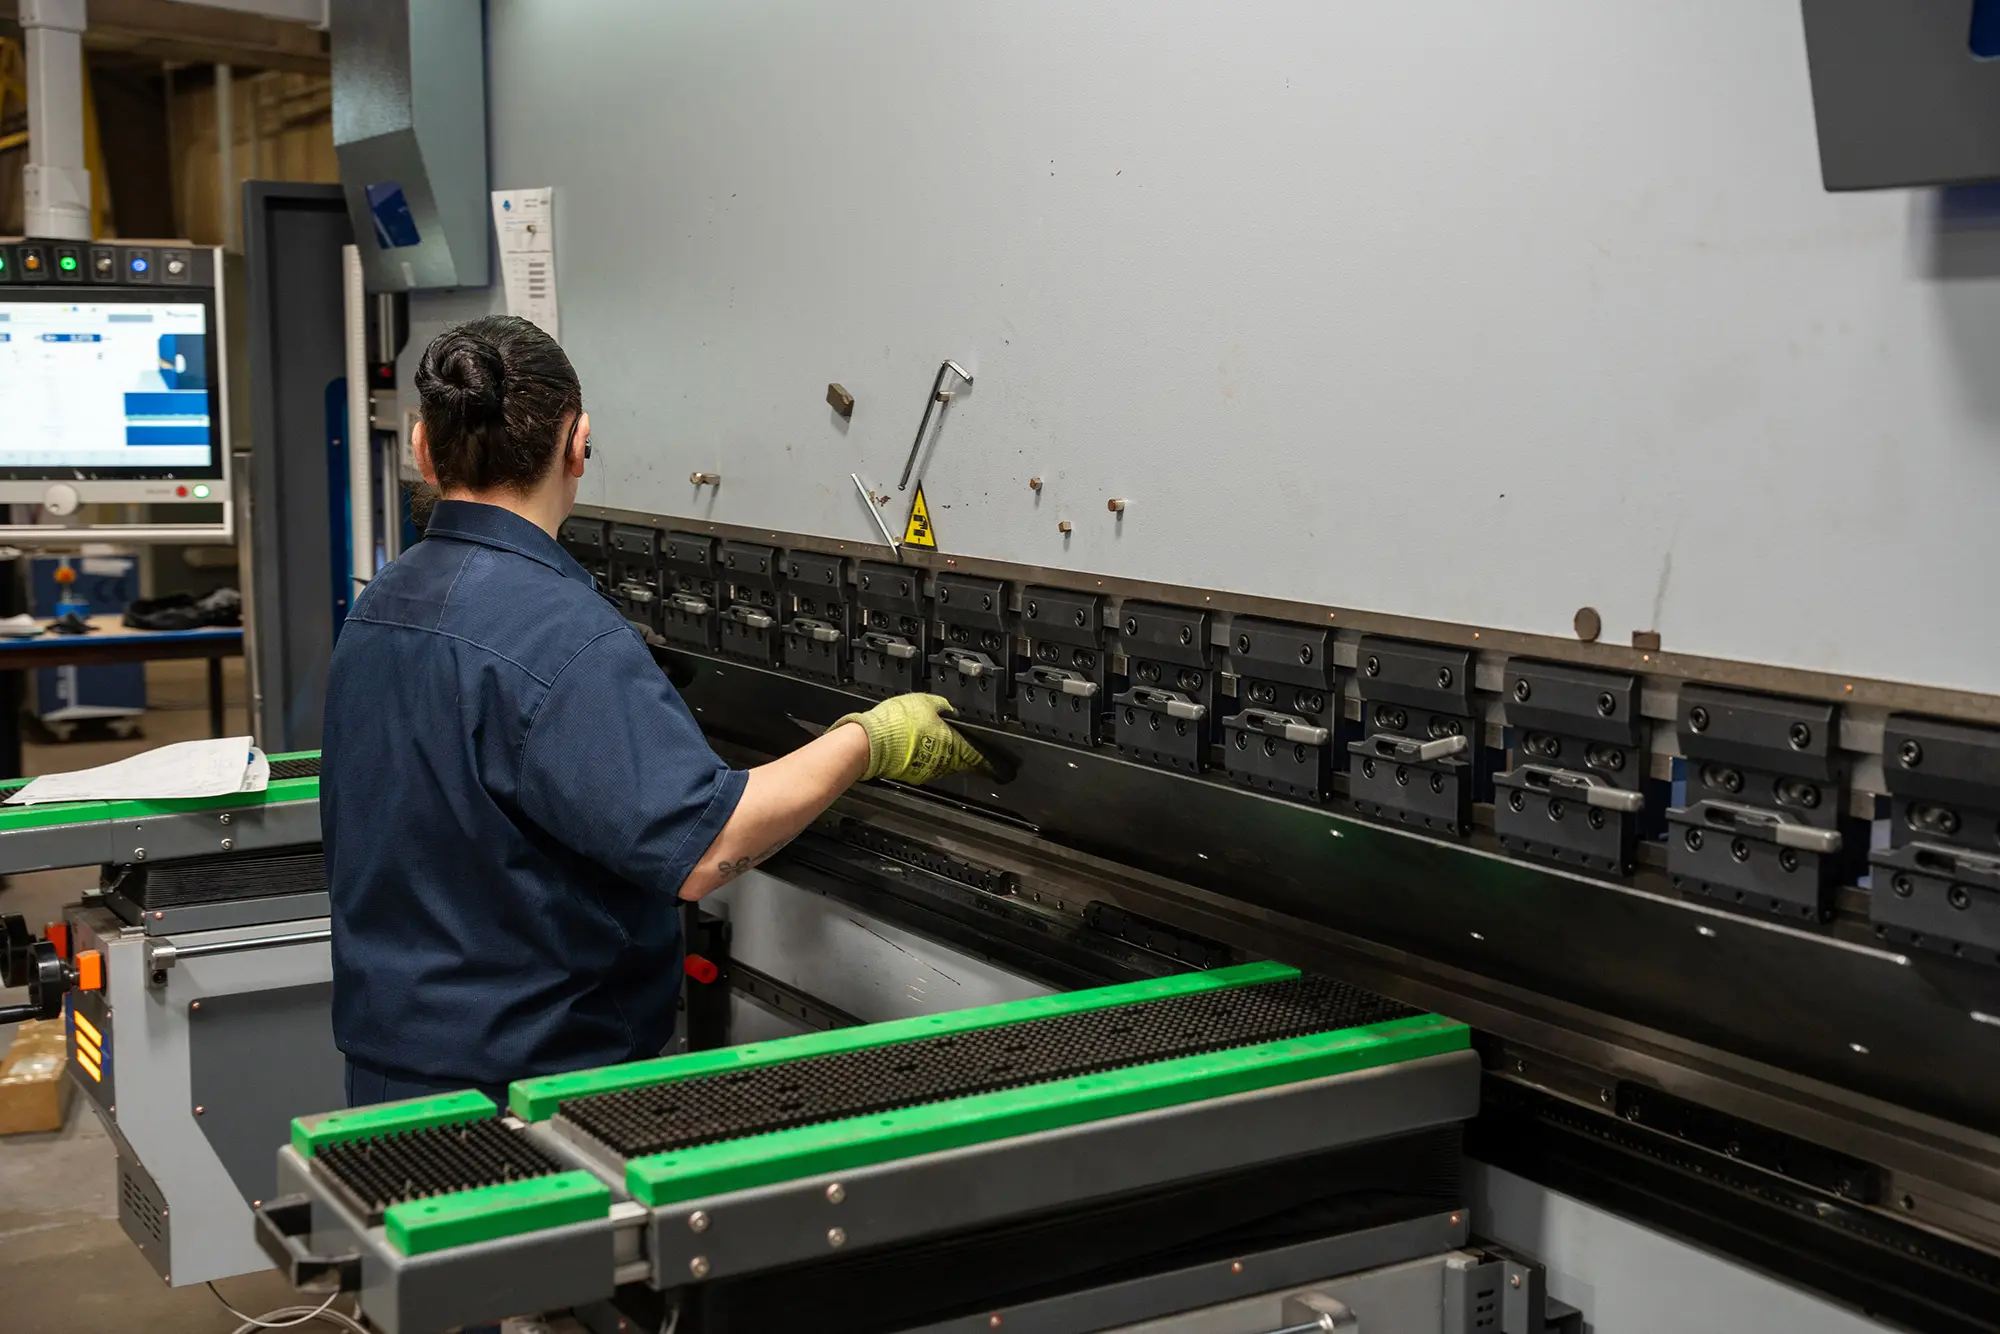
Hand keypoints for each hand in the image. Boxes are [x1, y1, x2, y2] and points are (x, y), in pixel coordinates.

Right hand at [834, 693, 989, 784]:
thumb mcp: (926, 702)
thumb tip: (949, 708)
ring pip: (946, 763)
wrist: (868, 742)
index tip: (1005, 772)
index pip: (980, 757)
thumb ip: (942, 705)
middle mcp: (943, 761)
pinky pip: (929, 762)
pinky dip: (932, 756)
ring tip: (953, 748)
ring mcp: (927, 768)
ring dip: (951, 756)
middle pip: (965, 762)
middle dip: (974, 760)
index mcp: (953, 744)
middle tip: (985, 760)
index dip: (995, 764)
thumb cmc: (896, 723)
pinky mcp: (911, 770)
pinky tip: (927, 747)